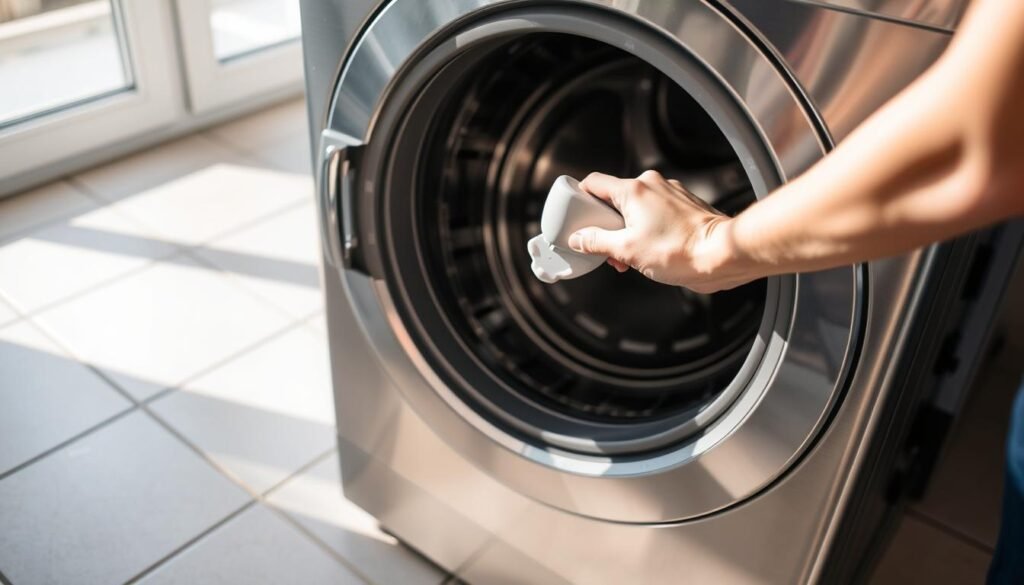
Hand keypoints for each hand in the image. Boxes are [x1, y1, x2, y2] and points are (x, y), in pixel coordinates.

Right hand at [567, 170, 756, 292]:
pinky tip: (651, 252)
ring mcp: (670, 193)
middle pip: (614, 199)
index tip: (576, 219)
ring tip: (631, 257)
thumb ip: (597, 242)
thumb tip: (579, 239)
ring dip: (627, 231)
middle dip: (606, 225)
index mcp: (634, 190)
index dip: (580, 200)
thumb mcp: (627, 251)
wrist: (722, 255)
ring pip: (635, 208)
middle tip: (606, 248)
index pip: (594, 183)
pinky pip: (655, 213)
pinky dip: (647, 230)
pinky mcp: (684, 205)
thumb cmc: (680, 251)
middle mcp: (652, 184)